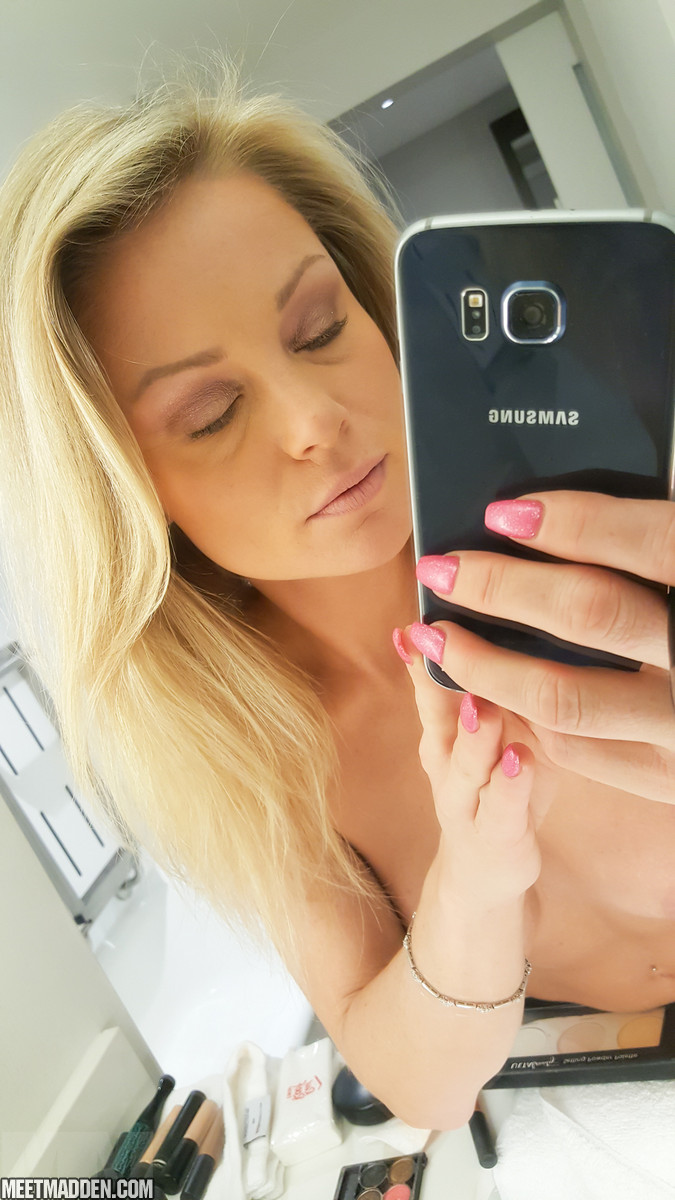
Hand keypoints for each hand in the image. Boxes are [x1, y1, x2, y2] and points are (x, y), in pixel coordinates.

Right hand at [394, 629, 542, 907]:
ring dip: (473, 733)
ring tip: (480, 703)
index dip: (425, 647)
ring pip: (467, 764)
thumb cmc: (501, 778)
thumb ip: (499, 677)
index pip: (431, 678)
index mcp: (444, 726)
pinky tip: (520, 760)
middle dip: (436, 678)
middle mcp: (445, 760)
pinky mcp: (496, 836)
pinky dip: (510, 785)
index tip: (418, 612)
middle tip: (437, 639)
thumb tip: (516, 607)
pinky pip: (502, 809)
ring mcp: (466, 800)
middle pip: (437, 714)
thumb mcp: (498, 724)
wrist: (489, 867)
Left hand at [411, 490, 674, 804]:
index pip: (653, 543)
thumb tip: (610, 488)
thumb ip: (667, 536)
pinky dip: (525, 716)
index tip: (507, 510)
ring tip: (436, 638)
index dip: (577, 521)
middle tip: (442, 567)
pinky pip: (579, 749)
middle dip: (503, 586)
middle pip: (592, 615)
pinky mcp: (673, 781)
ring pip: (566, 698)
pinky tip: (491, 684)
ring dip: (487, 665)